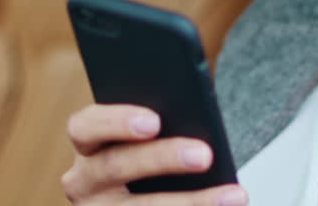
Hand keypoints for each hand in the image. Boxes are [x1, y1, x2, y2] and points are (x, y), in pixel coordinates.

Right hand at [62, 104, 247, 205]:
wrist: (141, 191)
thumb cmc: (149, 150)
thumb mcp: (146, 135)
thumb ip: (161, 123)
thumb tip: (198, 118)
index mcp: (87, 144)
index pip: (85, 126)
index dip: (117, 122)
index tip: (155, 121)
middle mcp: (84, 182)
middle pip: (115, 167)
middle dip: (162, 159)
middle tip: (204, 155)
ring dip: (193, 203)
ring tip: (233, 196)